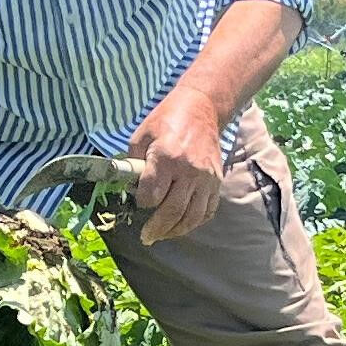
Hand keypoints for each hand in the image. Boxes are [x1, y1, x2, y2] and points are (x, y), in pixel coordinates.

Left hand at [127, 85, 228, 240]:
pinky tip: (182, 225)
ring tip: (162, 235)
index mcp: (166, 157)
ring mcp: (206, 178)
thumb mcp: (141, 135)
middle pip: (172, 212)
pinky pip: (207, 210)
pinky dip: (195, 222)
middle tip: (146, 237)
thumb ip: (132, 163)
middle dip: (156, 229)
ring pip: (192, 216)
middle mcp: (189, 170)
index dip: (142, 202)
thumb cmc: (167, 120)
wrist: (202, 108)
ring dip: (175, 231)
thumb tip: (128, 187)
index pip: (151, 195)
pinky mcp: (217, 181)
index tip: (138, 201)